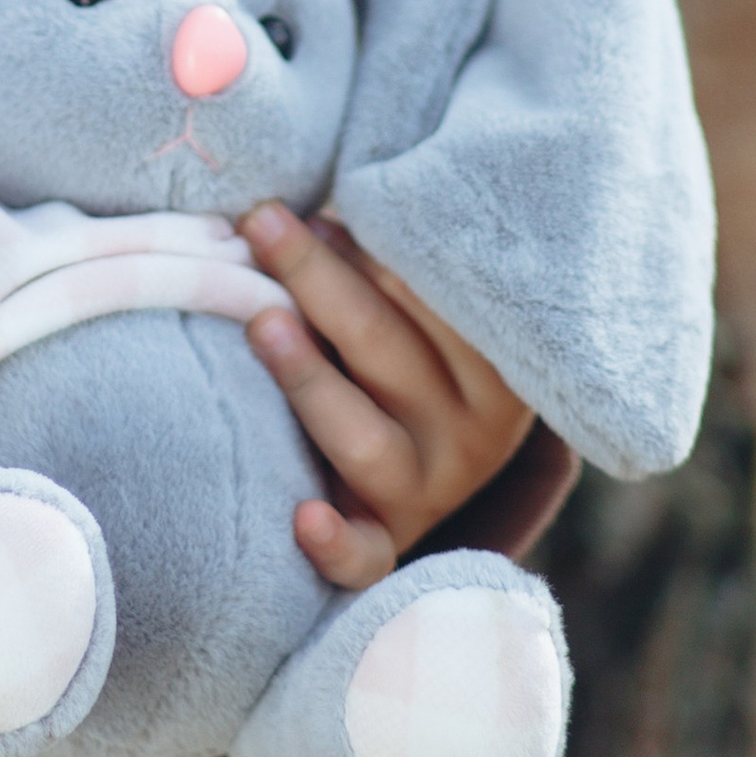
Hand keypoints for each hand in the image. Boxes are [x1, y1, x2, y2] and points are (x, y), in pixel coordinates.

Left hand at [239, 206, 533, 591]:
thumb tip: (304, 205)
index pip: (438, 299)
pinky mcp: (385, 542)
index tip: (321, 197)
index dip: (375, 246)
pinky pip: (363, 559)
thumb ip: (381, 258)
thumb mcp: (415, 301)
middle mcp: (473, 432)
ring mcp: (429, 490)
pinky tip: (302, 517)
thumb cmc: (405, 344)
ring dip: (310, 381)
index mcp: (495, 364)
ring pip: (365, 440)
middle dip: (316, 281)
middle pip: (386, 352)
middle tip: (260, 222)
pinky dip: (334, 543)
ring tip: (262, 324)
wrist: (427, 460)